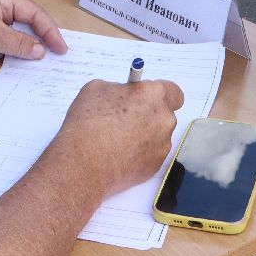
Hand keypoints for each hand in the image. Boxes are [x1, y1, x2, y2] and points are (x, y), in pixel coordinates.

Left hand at [0, 0, 67, 67]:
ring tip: (47, 61)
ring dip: (31, 47)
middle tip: (59, 54)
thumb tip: (40, 50)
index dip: (49, 29)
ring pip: (19, 34)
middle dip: (43, 37)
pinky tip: (27, 63)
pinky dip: (18, 53)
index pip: (33, 11)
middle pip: (28, 21)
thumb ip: (18, 42)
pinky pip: (8, 45)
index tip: (61, 46)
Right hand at [51, 78, 183, 195]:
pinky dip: (139, 153)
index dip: (159, 94)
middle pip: (165, 114)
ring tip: (118, 140)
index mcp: (153, 94)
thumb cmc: (88, 123)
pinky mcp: (155, 166)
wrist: (83, 162)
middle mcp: (164, 119)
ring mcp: (162, 145)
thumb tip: (124, 95)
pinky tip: (118, 154)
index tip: (145, 98)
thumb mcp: (97, 88)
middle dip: (149, 115)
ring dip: (144, 135)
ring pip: (158, 136)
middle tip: (126, 119)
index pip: (173, 92)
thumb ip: (119, 89)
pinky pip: (150, 155)